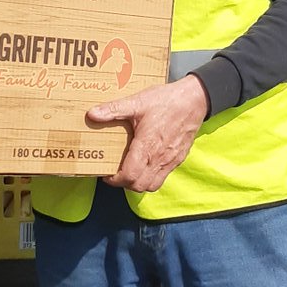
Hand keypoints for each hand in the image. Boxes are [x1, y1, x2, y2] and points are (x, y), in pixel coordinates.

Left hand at [87, 77, 207, 193]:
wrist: (195, 100)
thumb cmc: (167, 100)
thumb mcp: (137, 102)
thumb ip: (114, 109)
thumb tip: (92, 114)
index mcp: (147, 146)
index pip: (129, 176)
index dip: (114, 180)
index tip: (107, 173)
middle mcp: (159, 158)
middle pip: (139, 186)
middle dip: (124, 183)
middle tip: (116, 173)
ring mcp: (170, 160)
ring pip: (152, 185)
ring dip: (139, 183)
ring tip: (130, 171)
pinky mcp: (178, 159)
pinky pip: (163, 177)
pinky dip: (151, 177)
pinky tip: (146, 163)